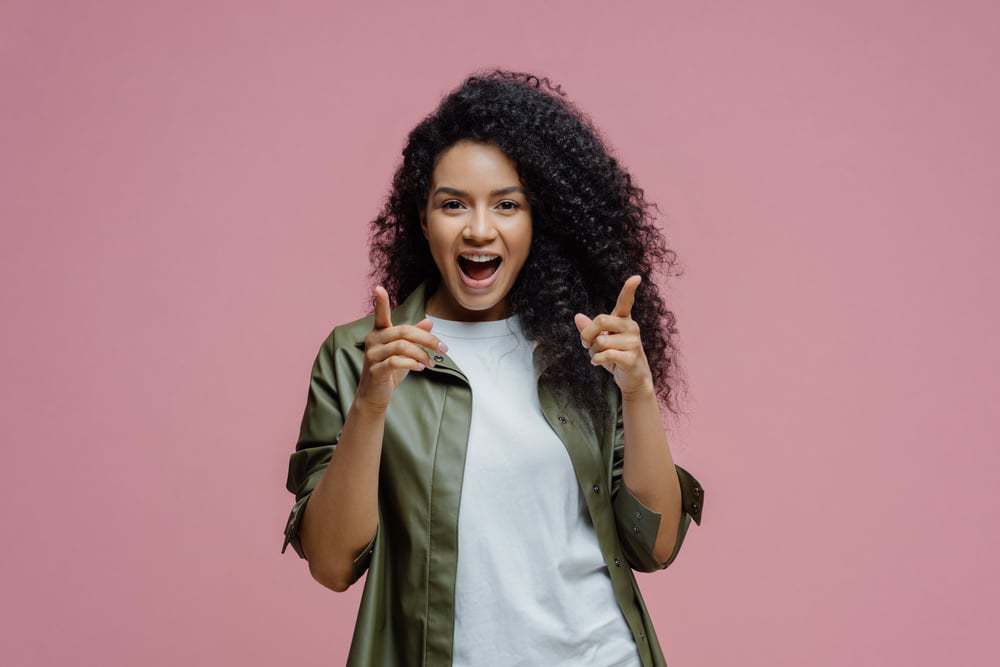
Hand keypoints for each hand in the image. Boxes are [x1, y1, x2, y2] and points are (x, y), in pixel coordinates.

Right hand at [355, 285, 446, 411]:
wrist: (374, 396)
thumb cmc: (389, 372)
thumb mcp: (404, 353)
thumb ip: (414, 337)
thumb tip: (429, 321)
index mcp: (380, 333)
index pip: (380, 315)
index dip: (380, 302)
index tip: (378, 288)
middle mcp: (373, 341)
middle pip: (404, 331)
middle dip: (427, 339)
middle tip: (443, 348)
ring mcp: (372, 355)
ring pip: (401, 346)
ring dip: (422, 354)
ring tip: (431, 363)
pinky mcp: (375, 370)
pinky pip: (395, 362)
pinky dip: (412, 364)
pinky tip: (421, 368)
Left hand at [573, 275, 654, 398]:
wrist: (633, 379)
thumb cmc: (616, 356)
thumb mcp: (600, 341)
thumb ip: (590, 329)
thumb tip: (578, 316)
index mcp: (624, 320)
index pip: (626, 302)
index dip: (629, 289)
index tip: (636, 277)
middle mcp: (631, 328)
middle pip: (601, 320)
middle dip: (587, 333)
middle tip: (585, 344)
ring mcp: (633, 342)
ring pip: (600, 341)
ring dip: (593, 351)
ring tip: (599, 356)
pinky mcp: (631, 358)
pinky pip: (606, 354)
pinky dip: (597, 360)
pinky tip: (598, 363)